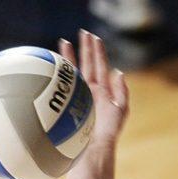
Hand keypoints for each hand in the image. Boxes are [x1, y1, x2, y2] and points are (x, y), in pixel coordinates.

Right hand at [59, 30, 129, 148]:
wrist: (92, 146)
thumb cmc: (108, 132)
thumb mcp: (121, 110)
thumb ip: (122, 91)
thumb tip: (118, 71)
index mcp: (104, 92)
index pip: (100, 67)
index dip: (98, 52)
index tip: (94, 37)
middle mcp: (90, 92)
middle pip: (87, 65)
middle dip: (85, 48)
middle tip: (82, 32)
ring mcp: (78, 96)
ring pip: (74, 72)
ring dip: (70, 56)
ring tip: (64, 41)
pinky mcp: (68, 103)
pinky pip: (64, 85)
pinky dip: (61, 73)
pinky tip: (56, 63)